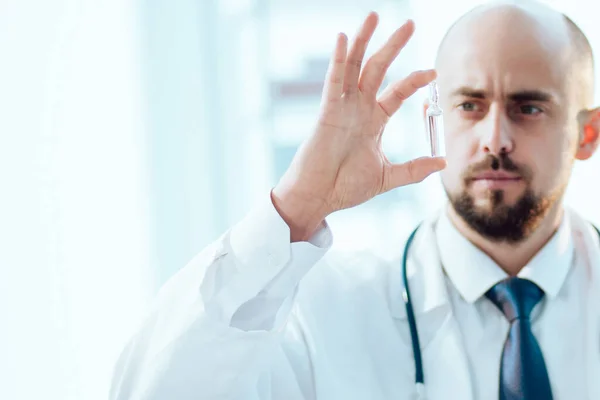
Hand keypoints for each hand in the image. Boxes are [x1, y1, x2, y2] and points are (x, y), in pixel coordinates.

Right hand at [272, 12, 445, 240]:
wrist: (319, 197)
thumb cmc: (346, 187)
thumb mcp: (387, 177)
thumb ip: (414, 169)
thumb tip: (443, 163)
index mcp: (373, 121)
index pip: (397, 93)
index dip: (415, 81)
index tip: (433, 73)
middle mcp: (358, 109)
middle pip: (377, 69)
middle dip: (393, 46)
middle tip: (410, 24)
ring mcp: (342, 107)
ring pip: (354, 67)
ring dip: (364, 41)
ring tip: (374, 16)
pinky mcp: (327, 112)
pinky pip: (334, 81)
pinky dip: (338, 60)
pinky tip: (343, 38)